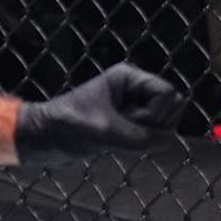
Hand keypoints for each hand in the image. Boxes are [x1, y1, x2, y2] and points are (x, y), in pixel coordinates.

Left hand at [14, 65, 184, 164]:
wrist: (46, 139)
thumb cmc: (68, 127)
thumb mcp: (107, 133)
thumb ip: (145, 137)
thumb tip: (171, 140)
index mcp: (128, 77)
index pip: (168, 94)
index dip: (155, 113)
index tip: (126, 120)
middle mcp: (137, 88)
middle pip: (174, 106)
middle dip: (156, 124)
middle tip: (123, 128)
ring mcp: (137, 106)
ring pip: (169, 122)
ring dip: (150, 135)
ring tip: (120, 136)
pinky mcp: (134, 122)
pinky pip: (158, 134)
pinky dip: (145, 143)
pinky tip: (120, 142)